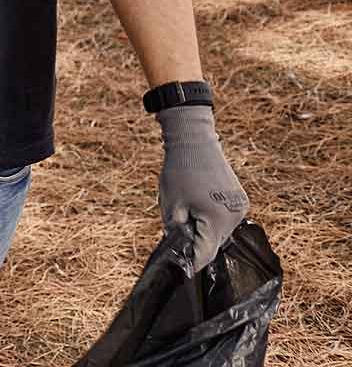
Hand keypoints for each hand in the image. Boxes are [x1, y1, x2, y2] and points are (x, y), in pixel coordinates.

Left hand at [158, 104, 247, 269]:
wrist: (194, 140)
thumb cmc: (179, 171)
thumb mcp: (171, 204)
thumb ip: (176, 231)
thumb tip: (180, 249)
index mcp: (218, 220)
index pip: (206, 253)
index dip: (192, 262)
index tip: (183, 271)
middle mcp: (235, 216)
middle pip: (214, 242)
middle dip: (196, 242)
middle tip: (178, 234)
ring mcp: (241, 207)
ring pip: (220, 231)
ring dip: (205, 229)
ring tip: (187, 212)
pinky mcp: (240, 199)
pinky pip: (225, 218)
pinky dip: (213, 218)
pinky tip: (199, 205)